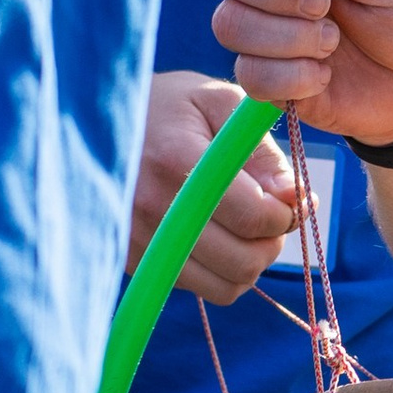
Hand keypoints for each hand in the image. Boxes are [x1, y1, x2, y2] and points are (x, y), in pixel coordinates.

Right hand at [128, 71, 297, 300]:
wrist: (95, 122)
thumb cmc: (170, 108)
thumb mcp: (219, 104)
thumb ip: (262, 150)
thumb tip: (297, 198)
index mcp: (175, 160)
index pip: (253, 216)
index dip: (287, 213)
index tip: (292, 197)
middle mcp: (150, 207)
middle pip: (243, 261)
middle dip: (272, 240)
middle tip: (270, 213)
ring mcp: (137, 240)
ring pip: (227, 286)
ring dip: (251, 262)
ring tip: (244, 225)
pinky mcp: (132, 261)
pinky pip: (200, 288)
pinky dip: (222, 272)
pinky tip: (216, 236)